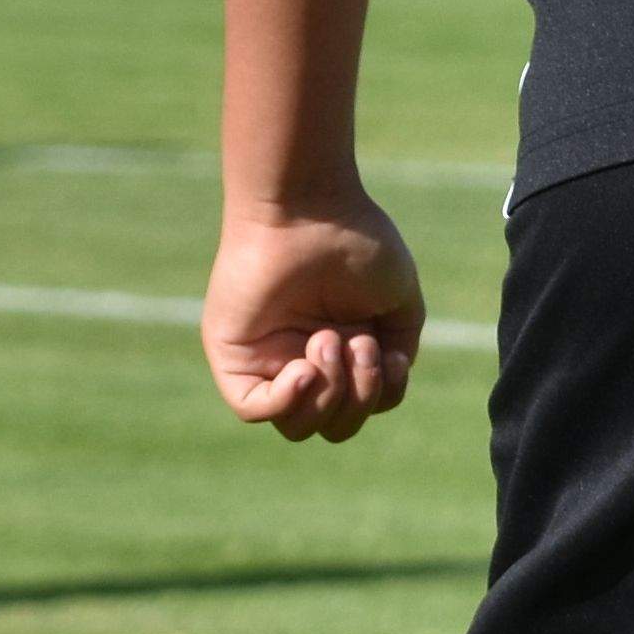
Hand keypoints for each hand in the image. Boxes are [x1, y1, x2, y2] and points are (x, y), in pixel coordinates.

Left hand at [205, 197, 421, 440]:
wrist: (309, 207)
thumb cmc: (353, 241)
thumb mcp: (397, 302)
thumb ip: (399, 350)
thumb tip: (385, 383)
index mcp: (343, 352)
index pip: (363, 407)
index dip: (381, 394)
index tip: (391, 354)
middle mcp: (306, 360)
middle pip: (334, 426)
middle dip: (358, 398)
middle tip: (357, 342)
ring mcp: (268, 361)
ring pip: (298, 425)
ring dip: (329, 394)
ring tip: (328, 338)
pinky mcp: (234, 356)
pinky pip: (252, 409)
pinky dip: (285, 401)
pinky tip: (304, 367)